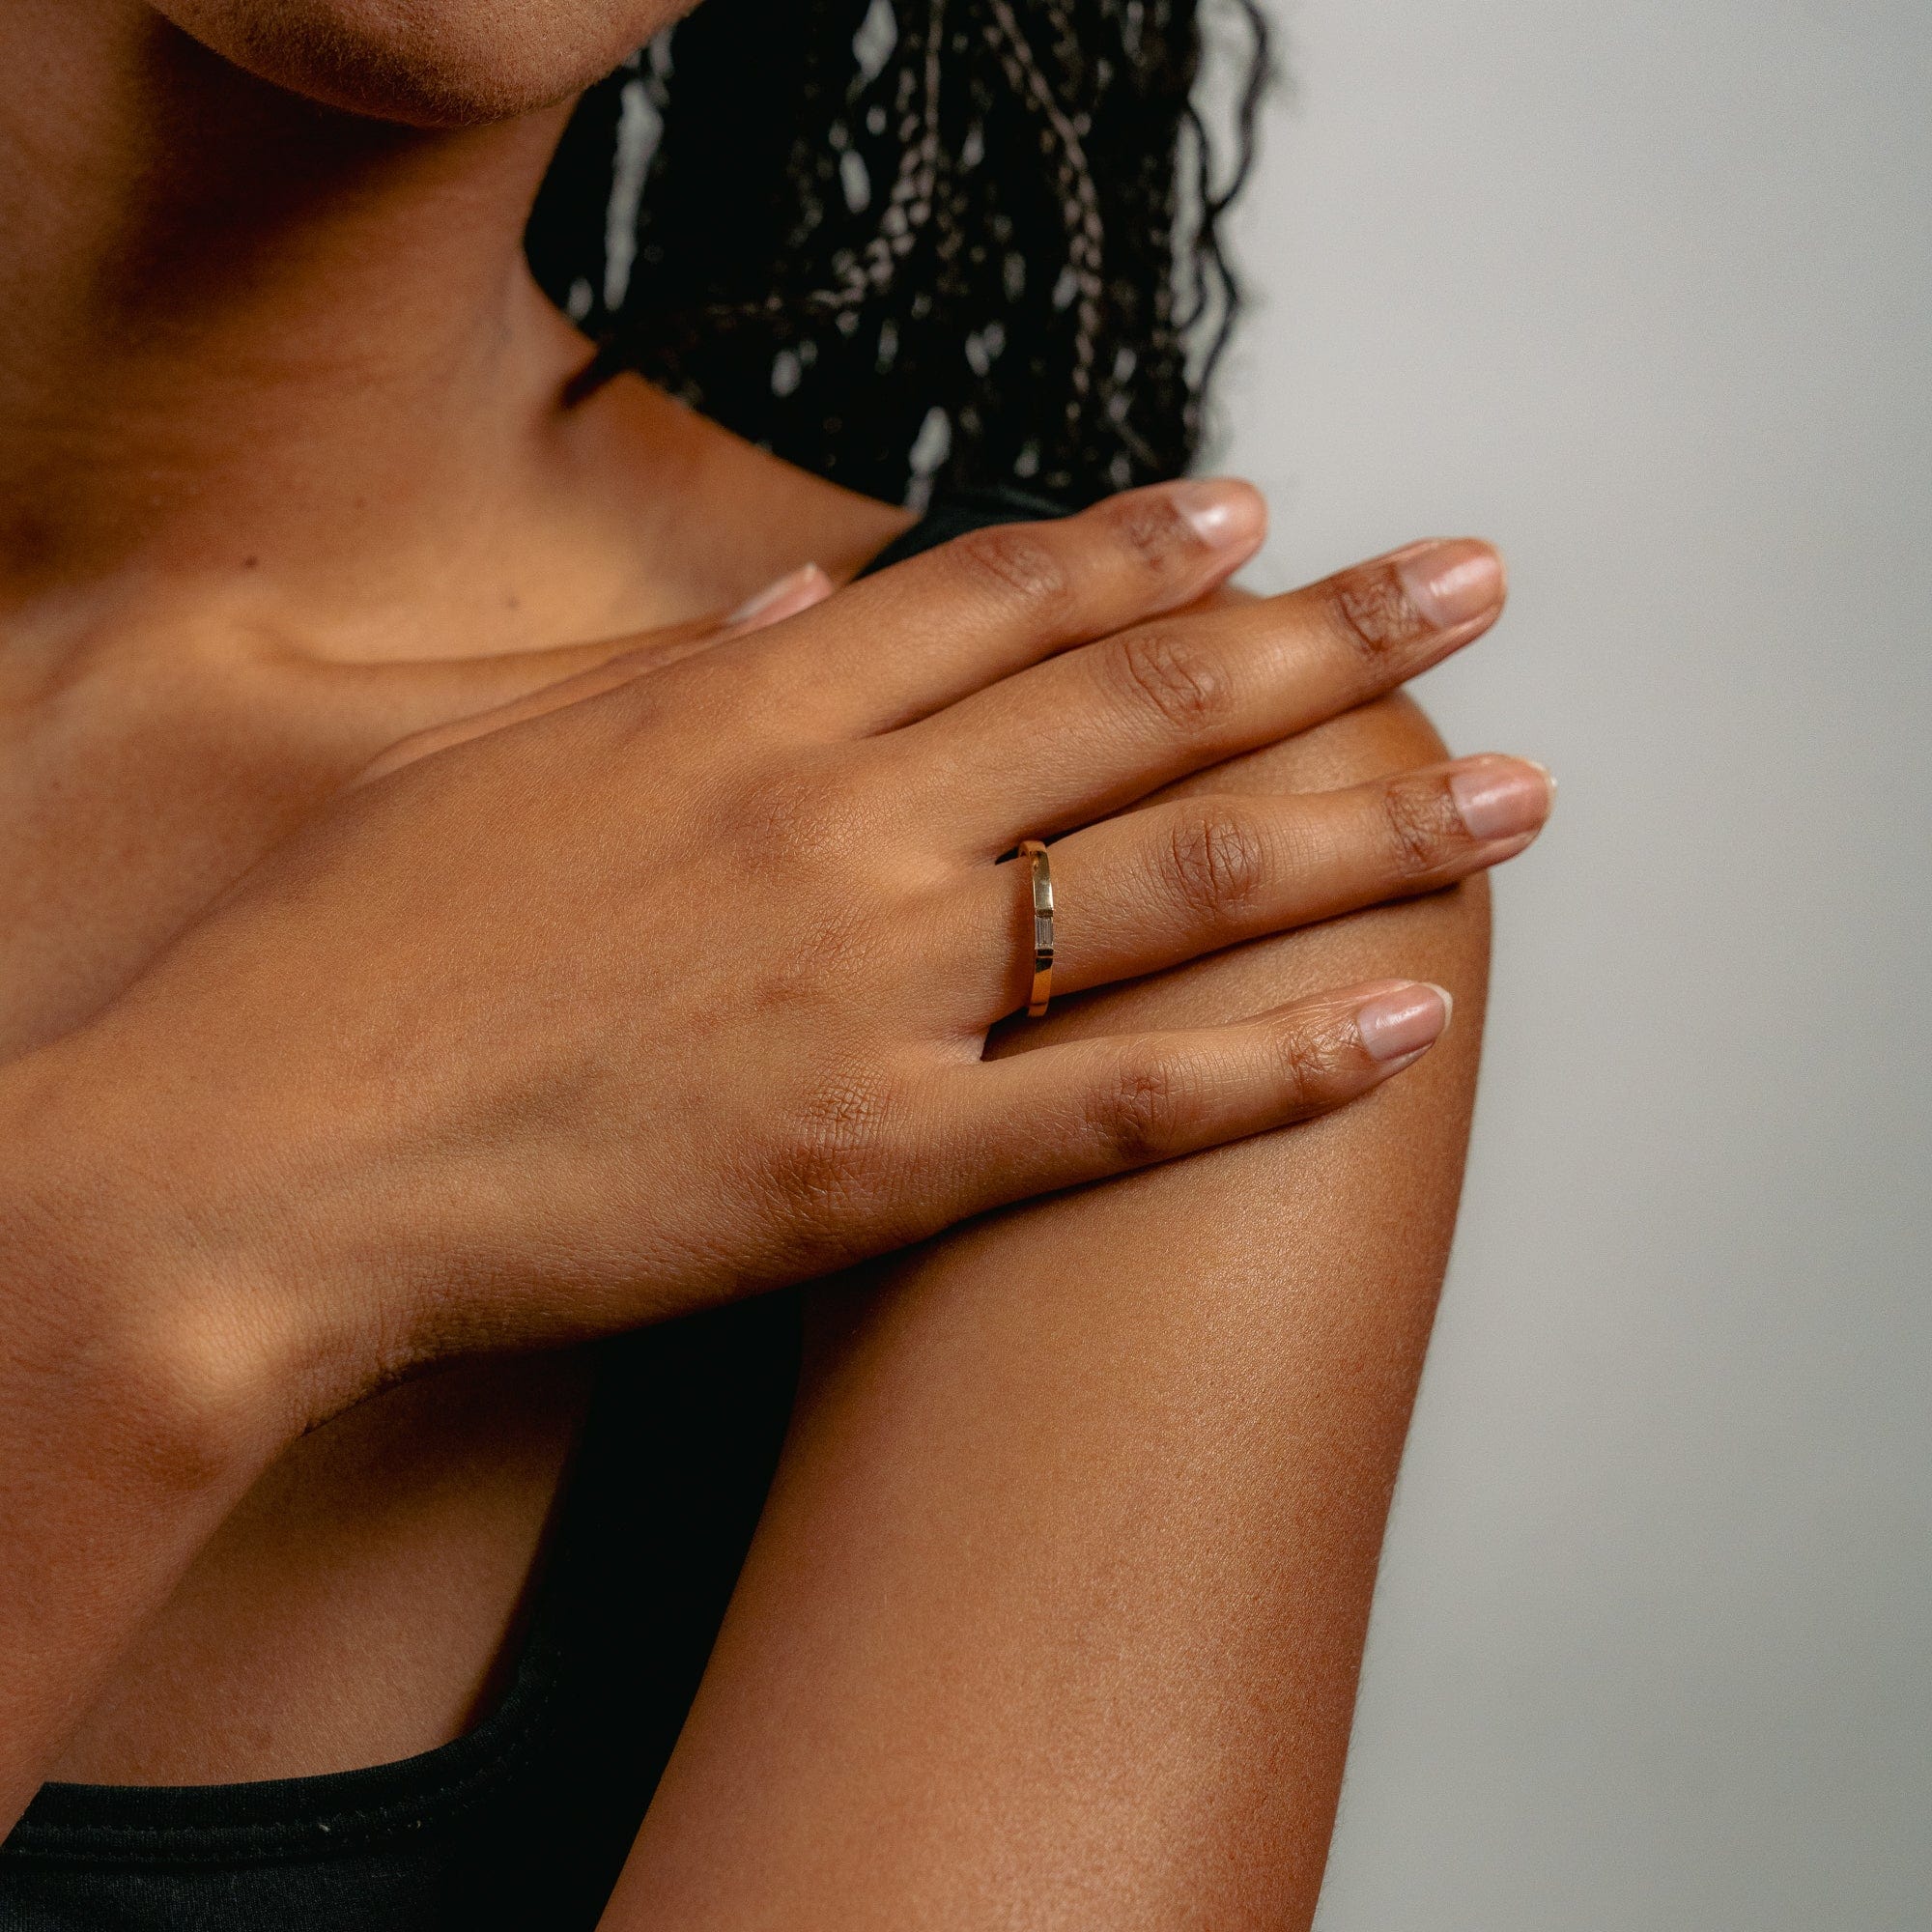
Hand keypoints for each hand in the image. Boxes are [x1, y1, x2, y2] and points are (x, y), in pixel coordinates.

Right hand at [12, 481, 1545, 1439]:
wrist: (254, 1161)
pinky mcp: (877, 1160)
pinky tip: (1410, 1015)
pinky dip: (1278, 1060)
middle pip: (1142, 702)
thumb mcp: (502, 759)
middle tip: (1475, 587)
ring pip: (1175, 882)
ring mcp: (875, 990)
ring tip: (1518, 788)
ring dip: (1366, 824)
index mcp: (746, 711)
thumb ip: (681, 679)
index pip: (1003, 592)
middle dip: (1333, 635)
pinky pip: (1123, 1101)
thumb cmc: (354, 958)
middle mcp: (842, 823)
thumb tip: (807, 603)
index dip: (1151, 545)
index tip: (1265, 514)